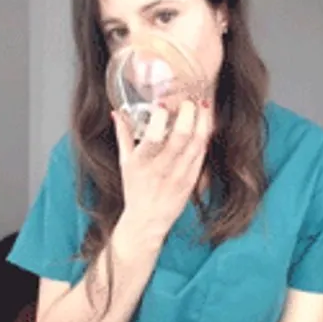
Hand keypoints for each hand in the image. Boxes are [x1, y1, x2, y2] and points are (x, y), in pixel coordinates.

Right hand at [111, 100, 212, 241]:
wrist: (147, 220)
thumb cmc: (135, 189)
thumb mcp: (124, 162)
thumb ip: (123, 135)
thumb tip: (117, 112)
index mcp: (142, 162)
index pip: (154, 137)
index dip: (160, 117)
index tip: (162, 104)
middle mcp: (162, 168)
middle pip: (181, 137)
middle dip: (188, 114)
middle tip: (189, 101)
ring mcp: (179, 175)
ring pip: (197, 144)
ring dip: (202, 121)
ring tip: (203, 105)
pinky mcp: (191, 180)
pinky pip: (202, 154)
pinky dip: (205, 137)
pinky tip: (205, 124)